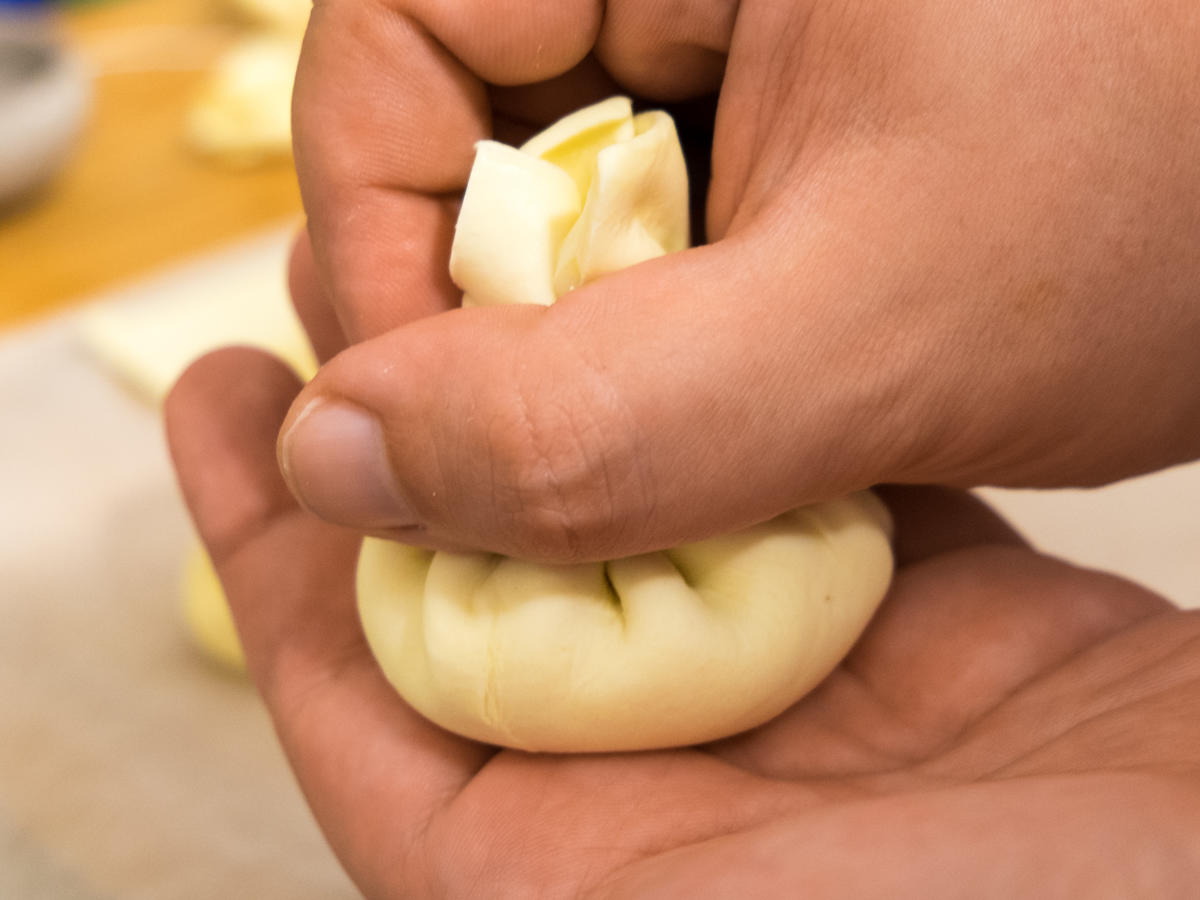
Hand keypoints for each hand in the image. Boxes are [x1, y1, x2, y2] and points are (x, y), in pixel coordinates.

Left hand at [167, 350, 1199, 897]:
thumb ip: (515, 850)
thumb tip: (340, 700)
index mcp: (587, 866)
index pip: (376, 694)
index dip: (287, 552)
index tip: (235, 408)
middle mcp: (677, 773)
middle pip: (493, 576)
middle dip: (415, 436)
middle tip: (345, 294)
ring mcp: (796, 684)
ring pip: (628, 510)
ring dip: (552, 394)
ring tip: (486, 266)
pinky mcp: (912, 618)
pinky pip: (780, 486)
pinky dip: (721, 400)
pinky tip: (670, 302)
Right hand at [276, 0, 1199, 560]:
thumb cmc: (1179, 196)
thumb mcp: (883, 334)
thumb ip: (602, 422)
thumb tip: (341, 461)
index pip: (386, 49)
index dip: (376, 255)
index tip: (437, 435)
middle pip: (458, 130)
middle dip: (491, 313)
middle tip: (564, 452)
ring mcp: (719, 18)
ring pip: (547, 187)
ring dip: (583, 333)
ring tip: (687, 414)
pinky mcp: (767, 83)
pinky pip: (640, 206)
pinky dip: (658, 322)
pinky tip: (740, 382)